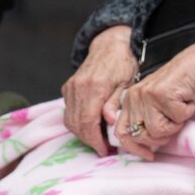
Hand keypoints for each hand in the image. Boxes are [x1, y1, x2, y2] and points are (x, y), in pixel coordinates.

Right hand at [63, 25, 138, 155]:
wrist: (111, 44)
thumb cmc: (124, 64)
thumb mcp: (127, 84)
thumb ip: (115, 102)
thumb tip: (108, 121)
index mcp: (95, 87)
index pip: (88, 122)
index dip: (95, 140)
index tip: (104, 150)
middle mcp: (78, 87)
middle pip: (76, 124)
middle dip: (89, 140)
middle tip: (103, 148)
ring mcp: (71, 87)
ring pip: (69, 120)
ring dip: (82, 133)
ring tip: (98, 140)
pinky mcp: (68, 87)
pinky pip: (68, 111)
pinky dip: (77, 122)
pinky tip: (91, 126)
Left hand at [108, 30, 194, 159]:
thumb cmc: (181, 84)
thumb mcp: (156, 102)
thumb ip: (145, 118)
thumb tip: (144, 146)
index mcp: (129, 99)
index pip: (121, 132)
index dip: (134, 148)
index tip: (149, 155)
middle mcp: (134, 96)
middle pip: (141, 136)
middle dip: (161, 137)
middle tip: (174, 125)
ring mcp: (147, 95)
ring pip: (158, 131)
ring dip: (175, 125)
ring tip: (181, 109)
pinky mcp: (162, 95)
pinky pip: (176, 121)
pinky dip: (187, 114)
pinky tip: (187, 101)